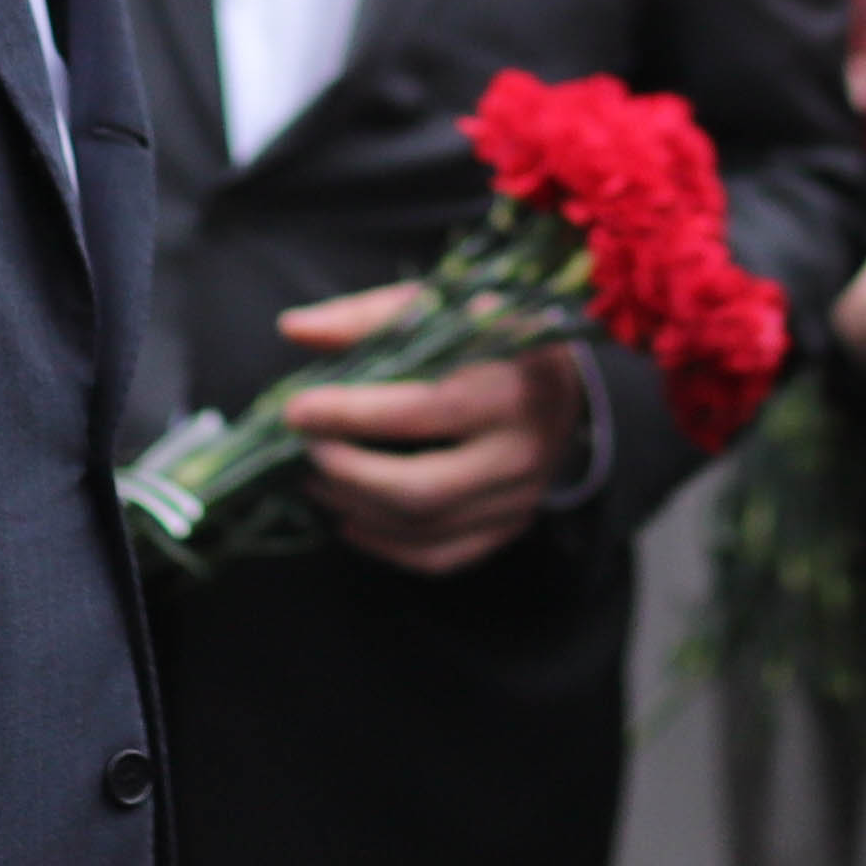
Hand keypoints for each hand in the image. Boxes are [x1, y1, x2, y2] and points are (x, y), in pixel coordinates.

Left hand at [274, 285, 589, 576]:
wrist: (571, 382)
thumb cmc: (494, 336)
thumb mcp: (442, 308)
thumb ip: (369, 317)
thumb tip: (294, 328)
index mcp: (512, 384)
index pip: (426, 409)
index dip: (355, 414)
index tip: (297, 408)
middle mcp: (522, 449)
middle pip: (421, 486)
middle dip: (347, 472)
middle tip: (305, 449)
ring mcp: (520, 497)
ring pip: (422, 527)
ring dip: (354, 508)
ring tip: (315, 479)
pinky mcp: (510, 526)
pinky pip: (438, 556)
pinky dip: (384, 544)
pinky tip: (349, 518)